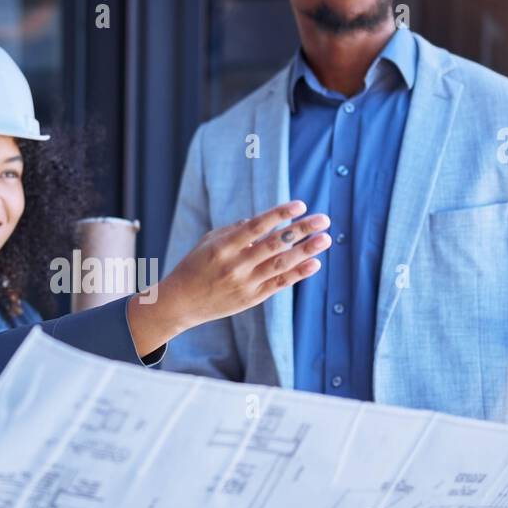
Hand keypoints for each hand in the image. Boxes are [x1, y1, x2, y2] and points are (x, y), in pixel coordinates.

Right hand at [126, 200, 330, 354]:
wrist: (181, 303)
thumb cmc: (195, 266)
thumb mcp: (209, 242)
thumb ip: (236, 230)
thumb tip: (264, 221)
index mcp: (223, 247)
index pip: (257, 226)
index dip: (280, 214)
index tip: (301, 204)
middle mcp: (236, 265)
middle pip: (275, 244)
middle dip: (301, 230)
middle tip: (323, 219)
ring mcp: (245, 284)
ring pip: (282, 264)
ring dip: (306, 251)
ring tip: (326, 239)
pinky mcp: (252, 298)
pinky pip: (279, 284)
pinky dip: (298, 273)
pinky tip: (314, 263)